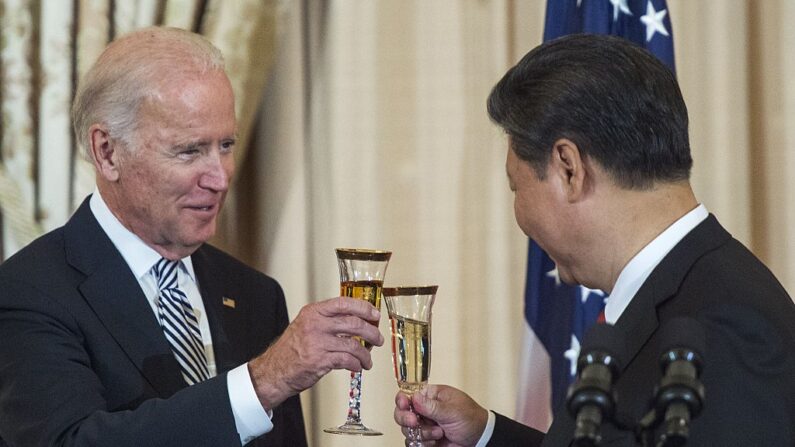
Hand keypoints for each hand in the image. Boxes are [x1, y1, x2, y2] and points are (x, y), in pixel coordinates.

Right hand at [248, 296, 383, 408]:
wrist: (274, 371)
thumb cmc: (291, 350)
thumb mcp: (306, 325)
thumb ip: (327, 320)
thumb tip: (356, 321)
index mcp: (313, 312)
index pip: (344, 303)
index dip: (364, 308)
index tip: (375, 314)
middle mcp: (315, 324)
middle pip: (353, 323)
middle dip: (371, 332)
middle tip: (377, 339)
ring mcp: (317, 342)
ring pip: (353, 344)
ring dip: (365, 354)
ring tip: (368, 360)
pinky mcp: (319, 360)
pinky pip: (346, 360)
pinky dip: (356, 364)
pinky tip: (357, 367)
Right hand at [394, 385, 488, 446]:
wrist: (480, 440)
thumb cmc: (471, 419)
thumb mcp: (453, 411)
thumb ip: (432, 406)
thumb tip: (414, 397)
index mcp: (431, 397)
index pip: (409, 394)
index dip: (402, 399)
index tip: (404, 404)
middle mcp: (425, 410)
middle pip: (402, 412)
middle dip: (406, 419)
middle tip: (416, 422)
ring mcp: (424, 426)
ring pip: (407, 430)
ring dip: (422, 434)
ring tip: (439, 433)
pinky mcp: (426, 440)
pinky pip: (413, 442)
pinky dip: (422, 444)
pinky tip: (434, 442)